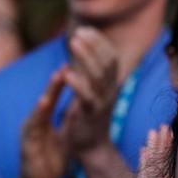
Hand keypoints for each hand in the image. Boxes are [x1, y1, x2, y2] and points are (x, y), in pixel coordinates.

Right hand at [18, 70, 68, 177]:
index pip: (55, 96)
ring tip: (58, 75)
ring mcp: (30, 132)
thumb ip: (67, 119)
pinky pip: (33, 126)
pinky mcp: (26, 143)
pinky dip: (38, 113)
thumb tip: (80, 105)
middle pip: (47, 96)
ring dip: (49, 91)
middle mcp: (35, 121)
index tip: (77, 64)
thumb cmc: (50, 160)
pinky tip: (44, 102)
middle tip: (68, 60)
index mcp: (44, 119)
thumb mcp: (62, 136)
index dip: (66, 81)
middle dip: (57, 79)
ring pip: (40, 107)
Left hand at [60, 27, 118, 155]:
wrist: (92, 147)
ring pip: (98, 76)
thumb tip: (80, 45)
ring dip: (86, 57)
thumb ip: (88, 70)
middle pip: (107, 62)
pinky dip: (78, 83)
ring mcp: (103, 103)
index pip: (111, 56)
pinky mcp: (92, 115)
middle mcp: (110, 91)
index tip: (84, 29)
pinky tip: (67, 73)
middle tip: (77, 33)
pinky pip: (88, 97)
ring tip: (72, 42)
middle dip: (93, 44)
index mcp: (110, 84)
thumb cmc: (87, 116)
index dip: (99, 41)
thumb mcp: (91, 89)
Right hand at [131, 126, 177, 177]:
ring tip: (155, 131)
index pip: (172, 163)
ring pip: (151, 163)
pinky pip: (142, 176)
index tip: (177, 133)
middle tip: (167, 126)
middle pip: (160, 159)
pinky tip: (143, 150)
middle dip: (163, 143)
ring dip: (152, 147)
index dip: (173, 149)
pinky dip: (142, 163)